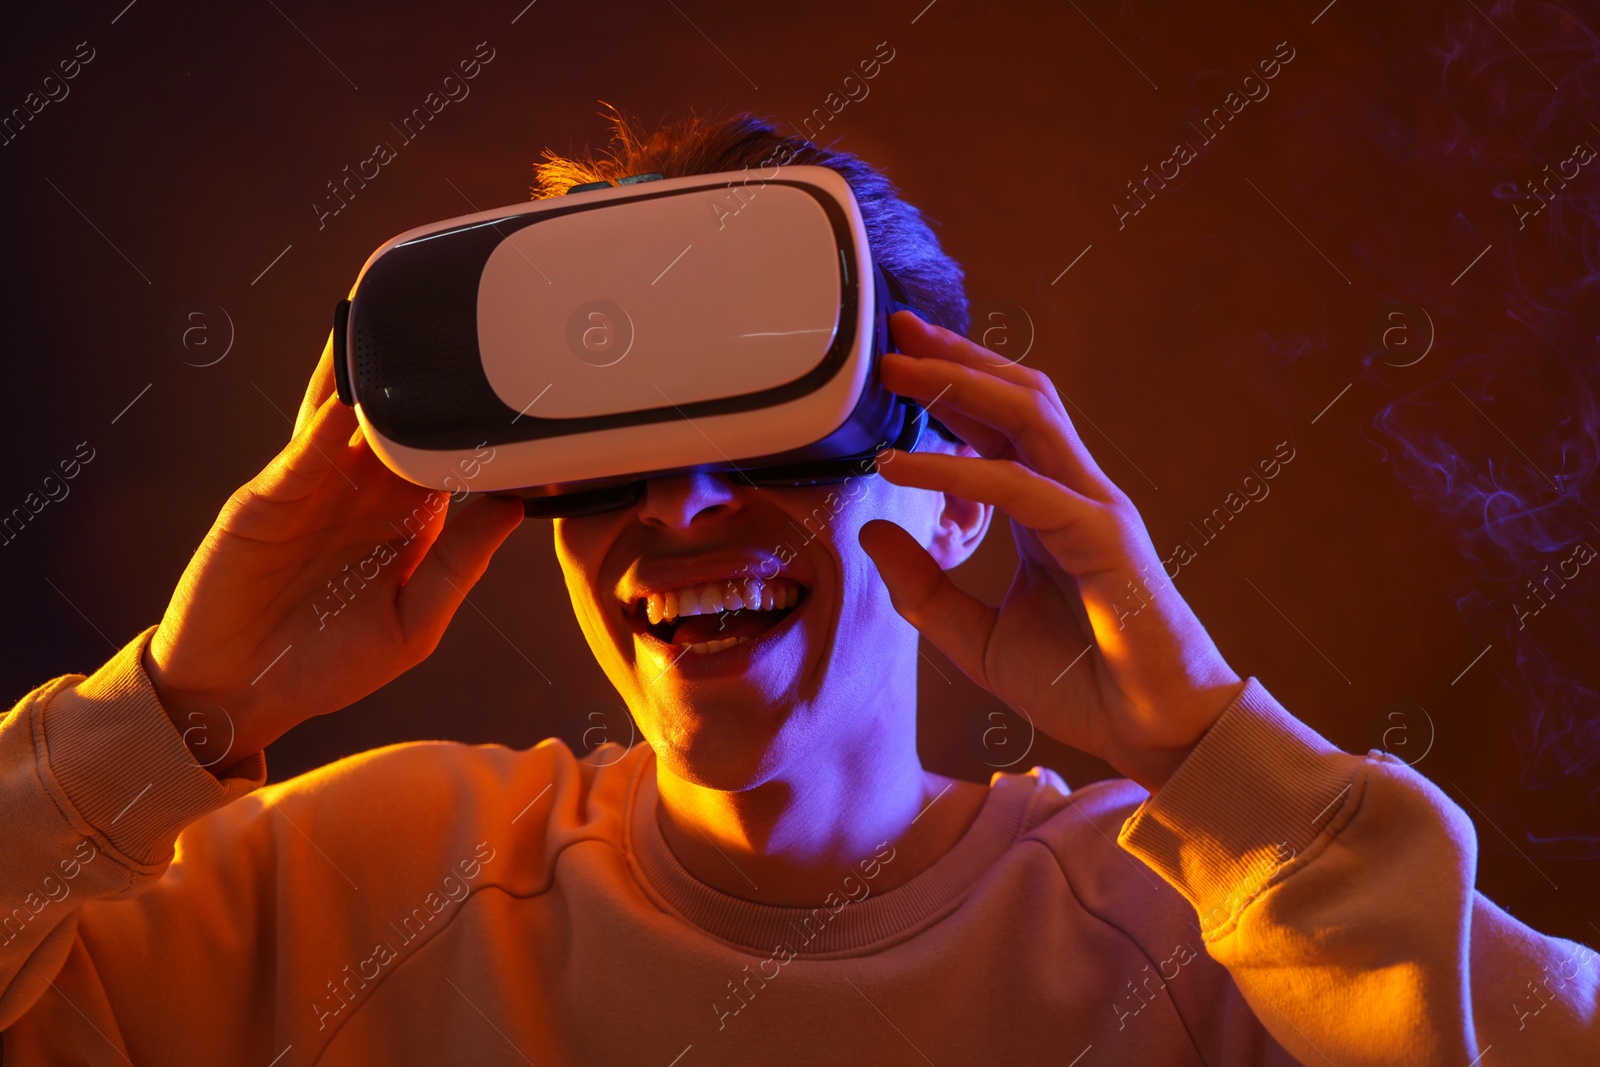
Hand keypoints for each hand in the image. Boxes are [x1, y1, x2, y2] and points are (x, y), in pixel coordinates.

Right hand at [143, 334, 524, 767]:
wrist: (237, 693)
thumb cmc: (327, 664)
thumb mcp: (413, 622)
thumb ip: (460, 564)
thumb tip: (514, 506)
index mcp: (404, 519)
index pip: (447, 455)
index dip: (475, 422)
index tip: (517, 386)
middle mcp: (362, 493)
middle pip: (398, 420)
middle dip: (422, 376)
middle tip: (462, 323)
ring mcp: (313, 488)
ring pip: (346, 416)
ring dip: (368, 374)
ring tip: (396, 319)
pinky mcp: (268, 498)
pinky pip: (304, 451)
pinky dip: (326, 422)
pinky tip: (351, 396)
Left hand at [858, 311, 1244, 792]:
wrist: (1154, 733)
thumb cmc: (1083, 685)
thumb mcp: (976, 639)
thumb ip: (924, 589)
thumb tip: (872, 533)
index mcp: (1048, 510)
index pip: (998, 425)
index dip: (949, 385)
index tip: (896, 358)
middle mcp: (1073, 494)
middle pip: (1014, 397)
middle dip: (952, 357)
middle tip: (892, 331)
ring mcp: (1092, 508)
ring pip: (1027, 415)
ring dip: (957, 383)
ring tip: (897, 367)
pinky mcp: (1102, 538)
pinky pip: (1020, 486)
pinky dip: (957, 468)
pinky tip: (903, 463)